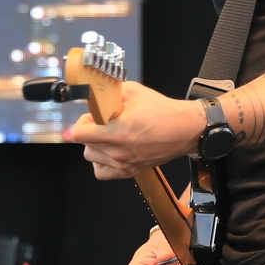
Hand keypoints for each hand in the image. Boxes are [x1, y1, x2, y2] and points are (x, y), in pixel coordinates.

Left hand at [69, 80, 206, 179]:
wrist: (185, 129)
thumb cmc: (164, 111)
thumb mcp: (135, 91)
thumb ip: (111, 92)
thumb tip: (96, 92)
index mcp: (117, 131)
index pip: (79, 134)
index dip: (81, 122)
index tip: (90, 117)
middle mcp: (118, 151)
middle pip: (85, 145)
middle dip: (90, 131)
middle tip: (103, 122)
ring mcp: (124, 164)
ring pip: (92, 158)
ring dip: (95, 146)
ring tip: (107, 136)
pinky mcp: (130, 171)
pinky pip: (102, 172)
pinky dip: (101, 163)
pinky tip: (110, 152)